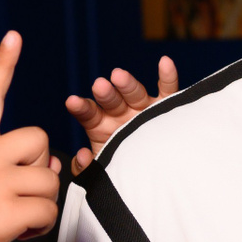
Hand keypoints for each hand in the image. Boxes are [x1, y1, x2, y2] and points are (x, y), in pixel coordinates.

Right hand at [0, 31, 59, 241]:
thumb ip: (7, 164)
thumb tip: (53, 163)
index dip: (3, 64)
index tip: (14, 37)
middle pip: (41, 138)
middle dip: (39, 167)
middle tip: (14, 192)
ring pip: (50, 179)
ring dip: (41, 203)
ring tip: (14, 217)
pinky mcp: (6, 211)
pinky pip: (49, 211)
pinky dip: (41, 228)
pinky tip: (18, 233)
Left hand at [66, 57, 179, 173]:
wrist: (150, 179)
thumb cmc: (122, 171)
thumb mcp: (100, 174)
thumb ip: (85, 169)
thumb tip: (81, 155)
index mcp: (101, 126)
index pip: (89, 114)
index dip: (81, 108)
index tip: (72, 102)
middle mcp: (122, 114)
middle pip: (112, 101)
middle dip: (106, 94)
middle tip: (99, 86)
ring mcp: (144, 108)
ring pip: (136, 94)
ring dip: (128, 84)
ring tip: (119, 76)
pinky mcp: (166, 107)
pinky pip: (168, 91)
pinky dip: (167, 76)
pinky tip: (164, 62)